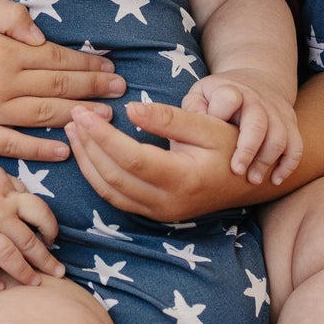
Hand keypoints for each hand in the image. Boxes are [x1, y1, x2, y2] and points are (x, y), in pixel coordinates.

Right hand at [0, 0, 126, 158]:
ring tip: (106, 117)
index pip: (56, 59)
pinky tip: (65, 149)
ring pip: (42, 117)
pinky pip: (12, 145)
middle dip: (93, 89)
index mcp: (3, 52)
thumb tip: (41, 36)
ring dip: (77, 117)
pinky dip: (40, 149)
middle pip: (57, 88)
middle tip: (121, 90)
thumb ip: (10, 16)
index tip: (110, 67)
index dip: (86, 64)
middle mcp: (0, 85)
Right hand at [0, 161, 64, 292]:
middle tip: (58, 273)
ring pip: (6, 256)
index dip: (51, 228)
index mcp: (8, 196)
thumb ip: (17, 188)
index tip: (53, 240)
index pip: (40, 212)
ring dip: (23, 272)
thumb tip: (36, 206)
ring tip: (34, 284)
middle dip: (46, 260)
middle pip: (27, 240)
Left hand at [63, 99, 264, 221]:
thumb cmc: (231, 146)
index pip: (131, 159)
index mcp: (182, 179)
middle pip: (114, 177)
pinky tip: (88, 153)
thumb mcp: (206, 126)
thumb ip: (168, 119)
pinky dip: (97, 176)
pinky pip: (116, 198)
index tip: (84, 113)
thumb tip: (130, 109)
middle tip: (74, 116)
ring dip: (87, 162)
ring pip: (109, 192)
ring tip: (74, 131)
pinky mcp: (153, 214)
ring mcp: (159, 213)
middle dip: (89, 146)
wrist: (249, 181)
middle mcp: (167, 203)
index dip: (103, 136)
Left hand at [183, 74, 301, 185]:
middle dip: (249, 148)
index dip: (221, 114)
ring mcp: (276, 111)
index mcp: (230, 90)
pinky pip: (296, 145)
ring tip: (253, 180)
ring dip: (268, 160)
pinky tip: (275, 180)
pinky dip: (288, 164)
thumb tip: (184, 128)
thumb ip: (192, 110)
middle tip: (237, 171)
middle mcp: (256, 99)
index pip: (229, 98)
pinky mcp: (290, 123)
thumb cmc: (217, 97)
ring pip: (280, 136)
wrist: (255, 80)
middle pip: (258, 122)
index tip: (211, 135)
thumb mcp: (199, 95)